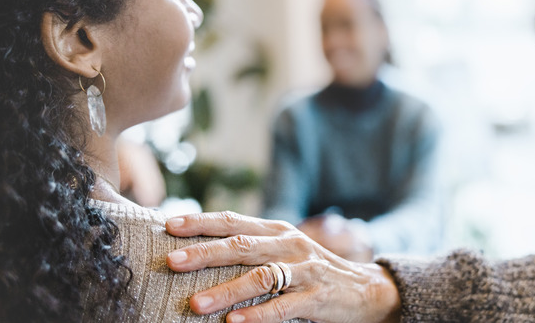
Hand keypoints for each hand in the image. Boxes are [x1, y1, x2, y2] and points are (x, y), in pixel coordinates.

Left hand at [165, 211, 400, 322]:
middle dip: (203, 253)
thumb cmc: (313, 270)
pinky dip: (257, 315)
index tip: (168, 225)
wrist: (365, 290)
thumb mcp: (284, 250)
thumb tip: (202, 246)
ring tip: (195, 304)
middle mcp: (289, 244)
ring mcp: (304, 270)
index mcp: (277, 230)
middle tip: (171, 262)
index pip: (234, 222)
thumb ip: (253, 246)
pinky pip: (282, 307)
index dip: (201, 222)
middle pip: (241, 246)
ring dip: (225, 291)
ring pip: (260, 277)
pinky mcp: (317, 297)